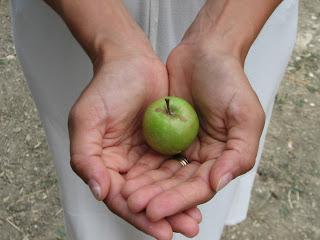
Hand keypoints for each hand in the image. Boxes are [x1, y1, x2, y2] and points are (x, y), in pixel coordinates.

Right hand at [68, 52, 201, 238]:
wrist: (131, 61)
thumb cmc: (106, 86)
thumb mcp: (87, 119)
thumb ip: (86, 157)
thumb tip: (99, 192)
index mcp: (104, 164)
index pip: (121, 198)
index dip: (139, 216)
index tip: (162, 230)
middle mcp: (125, 165)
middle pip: (145, 198)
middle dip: (165, 215)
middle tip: (186, 228)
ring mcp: (146, 155)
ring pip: (163, 187)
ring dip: (179, 204)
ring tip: (195, 220)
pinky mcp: (164, 145)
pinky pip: (175, 168)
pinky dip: (186, 181)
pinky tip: (200, 192)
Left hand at [122, 43, 264, 220]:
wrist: (203, 53)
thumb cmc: (228, 79)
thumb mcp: (245, 114)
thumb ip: (240, 153)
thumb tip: (219, 183)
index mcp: (224, 158)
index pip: (200, 187)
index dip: (178, 201)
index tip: (156, 210)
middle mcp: (203, 157)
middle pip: (178, 186)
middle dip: (158, 198)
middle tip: (135, 206)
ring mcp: (183, 146)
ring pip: (162, 175)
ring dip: (146, 188)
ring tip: (128, 198)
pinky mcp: (166, 135)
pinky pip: (152, 156)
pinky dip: (141, 168)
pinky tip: (126, 178)